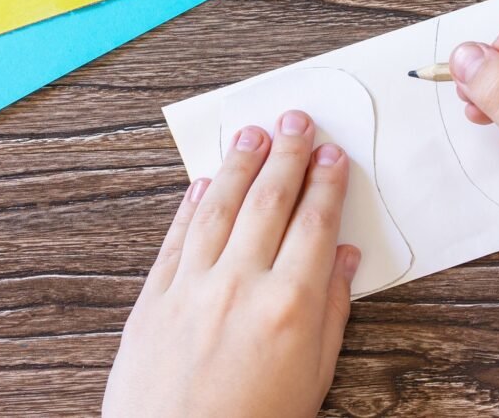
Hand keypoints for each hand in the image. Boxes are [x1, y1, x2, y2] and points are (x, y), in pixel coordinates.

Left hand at [103, 110, 359, 416]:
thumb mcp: (313, 378)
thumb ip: (331, 311)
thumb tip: (343, 259)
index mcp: (288, 305)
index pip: (313, 222)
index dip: (325, 182)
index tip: (332, 154)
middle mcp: (239, 285)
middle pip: (269, 202)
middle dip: (286, 154)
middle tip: (296, 120)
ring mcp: (192, 288)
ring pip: (219, 207)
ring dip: (239, 165)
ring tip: (252, 133)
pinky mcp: (154, 299)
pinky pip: (176, 238)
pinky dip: (190, 205)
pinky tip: (204, 182)